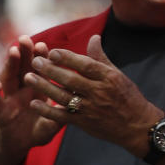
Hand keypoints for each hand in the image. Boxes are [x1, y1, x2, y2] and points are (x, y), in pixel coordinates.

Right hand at [0, 36, 62, 164]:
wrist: (20, 145)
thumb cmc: (39, 129)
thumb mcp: (55, 118)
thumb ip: (65, 108)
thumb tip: (82, 100)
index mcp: (36, 88)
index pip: (38, 69)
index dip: (39, 57)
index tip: (43, 45)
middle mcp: (21, 90)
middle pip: (21, 67)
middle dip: (23, 53)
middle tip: (26, 38)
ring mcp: (9, 99)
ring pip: (7, 78)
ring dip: (9, 64)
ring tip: (13, 51)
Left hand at [23, 35, 163, 156]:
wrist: (137, 126)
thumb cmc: (128, 97)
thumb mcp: (118, 75)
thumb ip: (101, 58)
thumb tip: (93, 37)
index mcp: (109, 78)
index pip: (86, 65)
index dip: (68, 58)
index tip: (52, 51)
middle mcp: (100, 93)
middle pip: (71, 80)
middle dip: (51, 70)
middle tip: (35, 61)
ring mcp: (91, 109)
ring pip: (63, 96)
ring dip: (44, 87)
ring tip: (28, 77)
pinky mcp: (84, 123)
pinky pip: (62, 116)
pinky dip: (47, 110)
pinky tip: (34, 103)